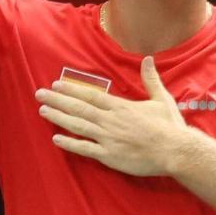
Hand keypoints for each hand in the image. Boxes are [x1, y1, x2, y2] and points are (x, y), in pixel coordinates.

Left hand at [36, 56, 188, 176]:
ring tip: (43, 111)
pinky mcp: (109, 156)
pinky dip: (70, 143)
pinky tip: (56, 139)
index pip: (91, 96)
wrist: (175, 151)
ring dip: (59, 118)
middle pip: (79, 108)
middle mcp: (111, 120)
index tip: (56, 85)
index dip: (72, 90)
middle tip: (40, 94)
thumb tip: (148, 58)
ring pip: (78, 126)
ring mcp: (108, 138)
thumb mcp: (161, 98)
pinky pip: (85, 149)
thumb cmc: (169, 125)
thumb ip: (151, 79)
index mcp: (121, 107)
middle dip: (58, 100)